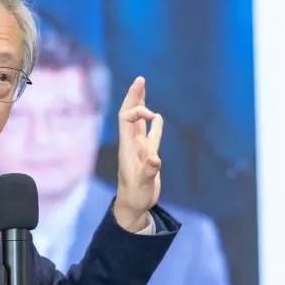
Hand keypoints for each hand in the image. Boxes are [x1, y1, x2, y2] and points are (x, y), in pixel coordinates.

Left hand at [114, 76, 162, 231]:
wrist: (134, 206)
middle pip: (129, 114)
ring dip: (141, 105)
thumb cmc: (136, 196)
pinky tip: (157, 117)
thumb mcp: (143, 184)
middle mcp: (131, 144)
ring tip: (142, 88)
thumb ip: (149, 171)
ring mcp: (139, 149)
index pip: (127, 119)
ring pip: (139, 122)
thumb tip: (155, 159)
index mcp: (128, 146)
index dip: (138, 111)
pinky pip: (150, 136)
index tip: (153, 115)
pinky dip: (154, 125)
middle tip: (140, 78)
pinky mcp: (147, 156)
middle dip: (134, 96)